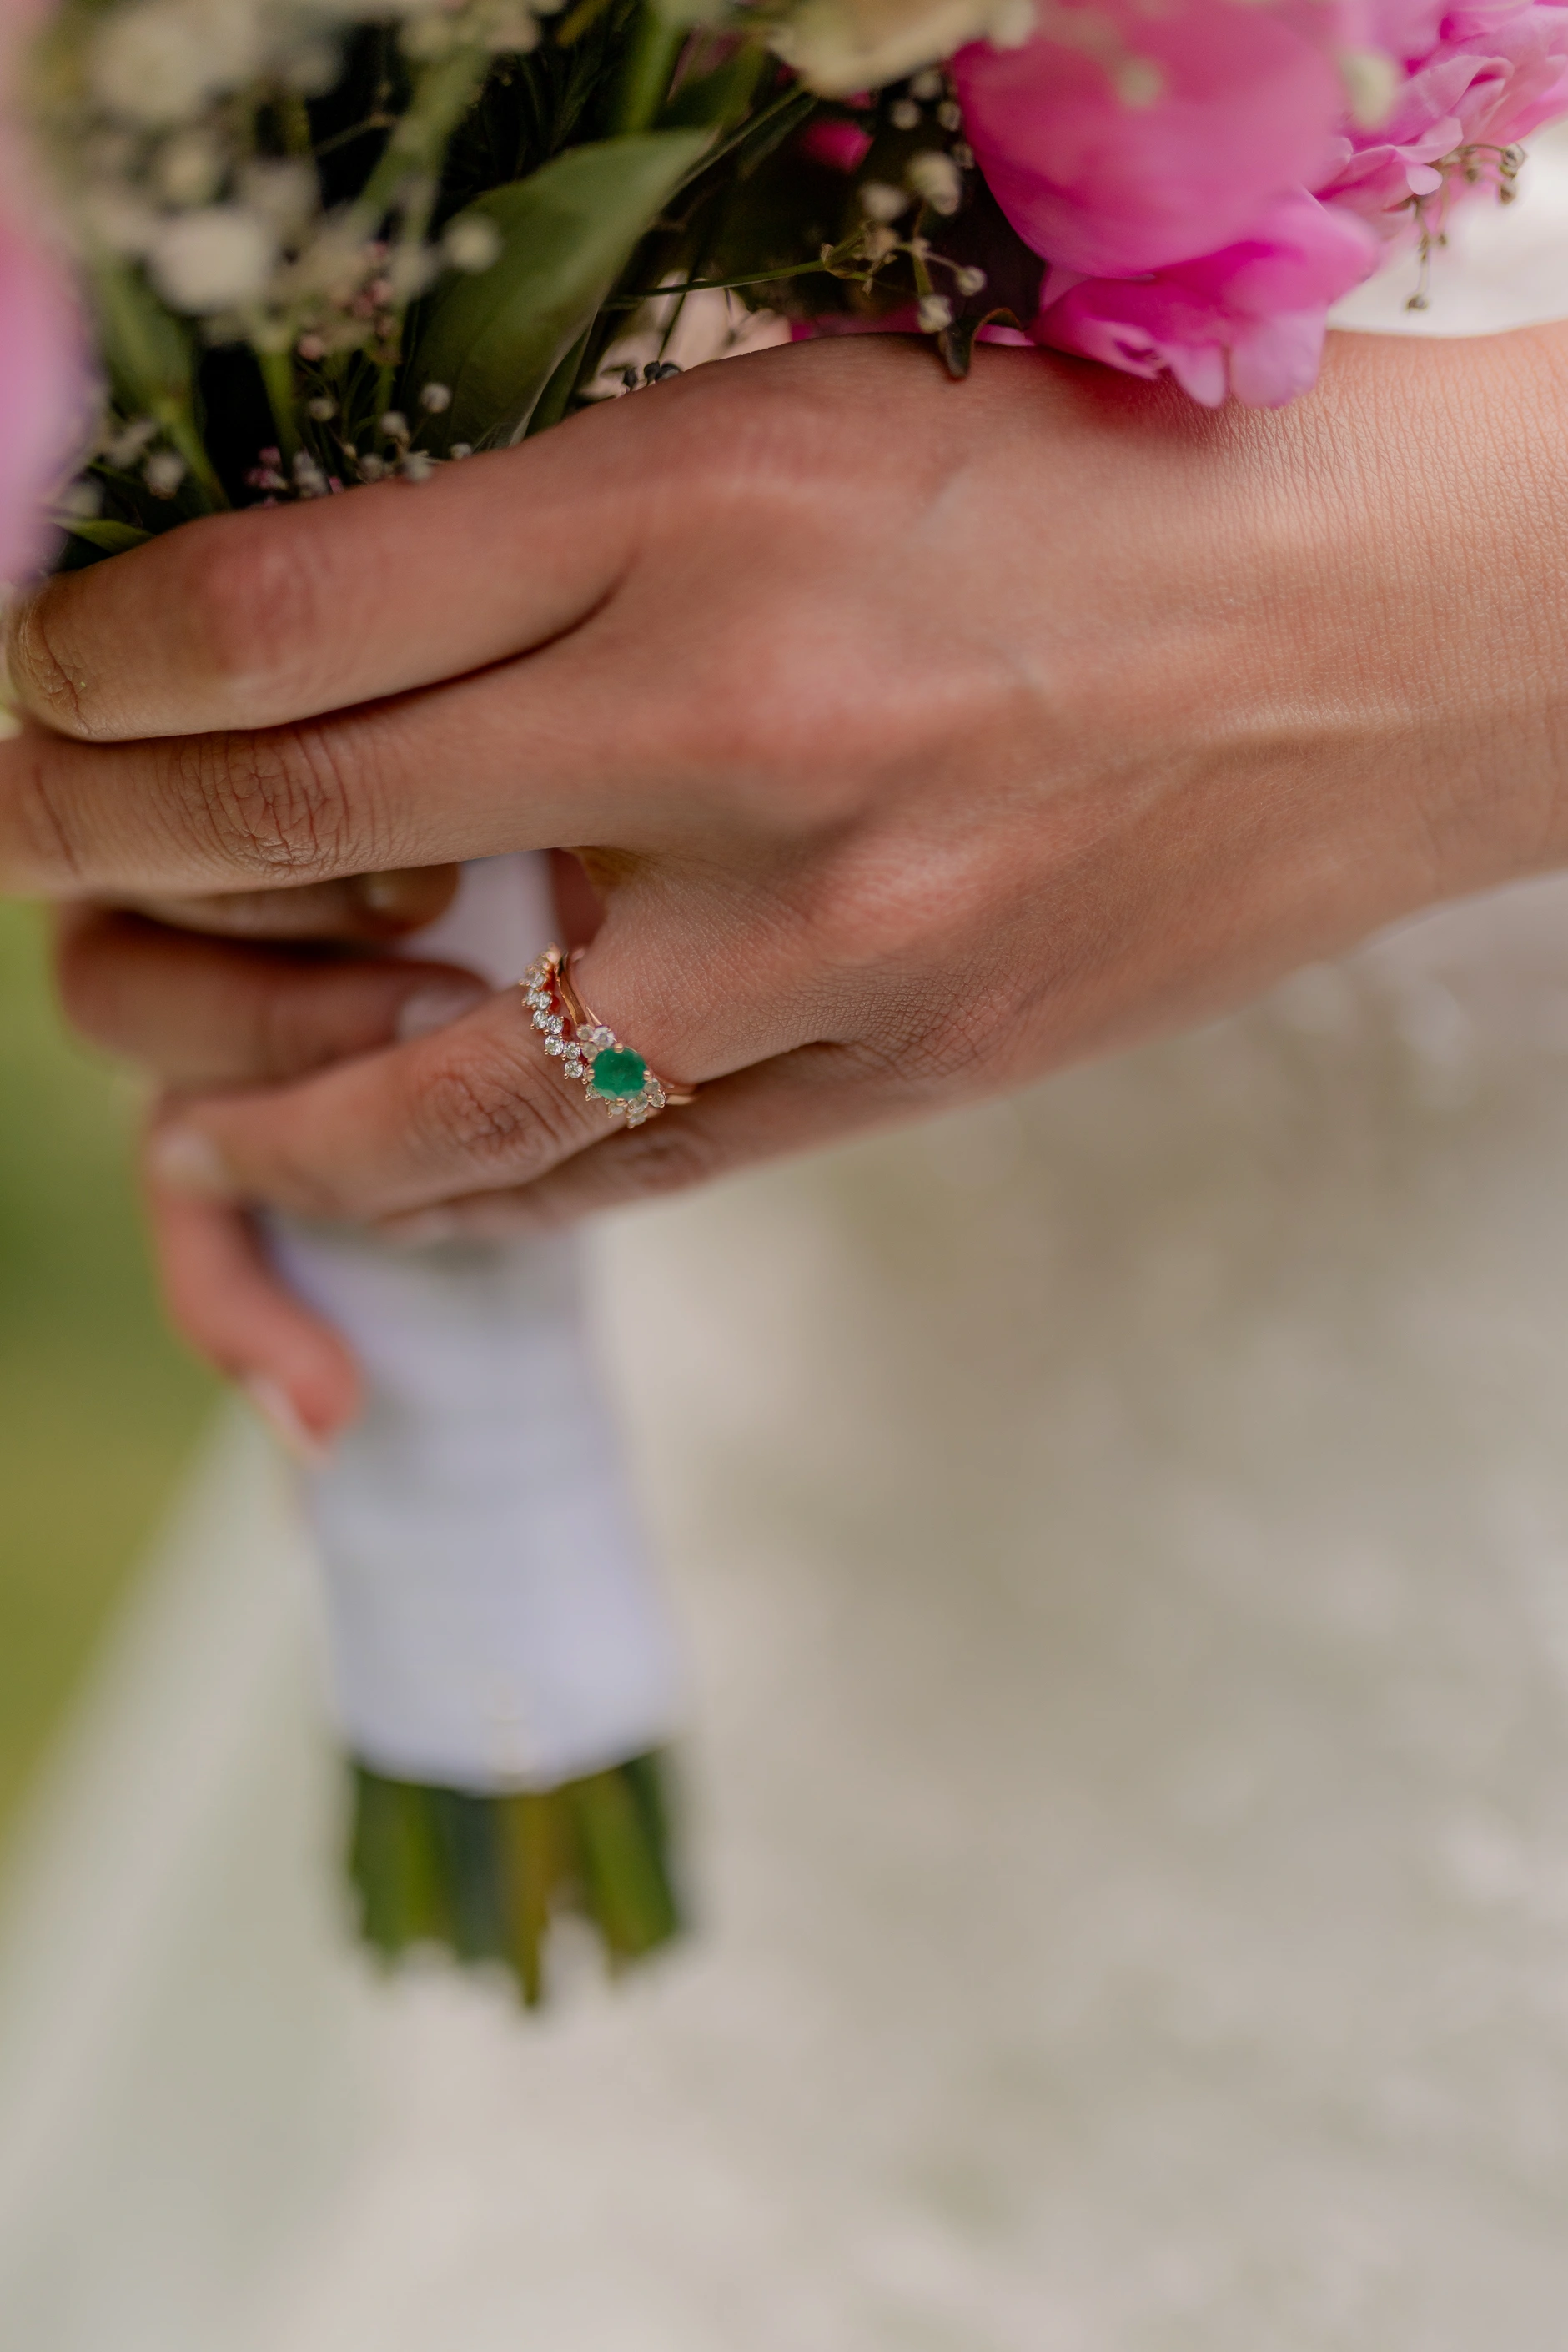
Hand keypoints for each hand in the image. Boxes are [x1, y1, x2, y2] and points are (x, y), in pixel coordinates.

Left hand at [18, 329, 1567, 1441]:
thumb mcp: (798, 420)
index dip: (100, 668)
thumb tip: (316, 643)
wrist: (1374, 644)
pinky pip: (621, 1179)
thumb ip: (558, 531)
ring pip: (437, 1094)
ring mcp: (822, 944)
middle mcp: (737, 733)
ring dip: (253, 1109)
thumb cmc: (1088, 489)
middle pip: (303, 839)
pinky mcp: (904, 1078)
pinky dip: (467, 1190)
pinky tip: (390, 1178)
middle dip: (101, 856)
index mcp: (693, 508)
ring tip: (179, 1106)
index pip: (280, 619)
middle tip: (38, 860)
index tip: (49, 684)